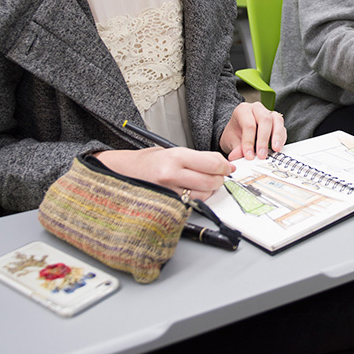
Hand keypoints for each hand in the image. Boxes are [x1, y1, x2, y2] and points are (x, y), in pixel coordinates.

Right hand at [94, 147, 234, 201]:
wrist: (124, 171)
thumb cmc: (149, 160)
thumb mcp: (173, 151)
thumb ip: (197, 158)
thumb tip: (220, 164)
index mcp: (176, 156)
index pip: (212, 163)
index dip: (224, 166)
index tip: (228, 167)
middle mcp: (173, 174)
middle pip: (211, 181)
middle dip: (220, 178)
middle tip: (219, 175)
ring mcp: (170, 191)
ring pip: (204, 194)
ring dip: (210, 190)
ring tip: (203, 182)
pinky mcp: (168, 203)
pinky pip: (191, 203)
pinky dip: (197, 197)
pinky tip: (193, 190)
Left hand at [219, 101, 286, 161]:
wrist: (239, 133)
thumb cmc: (235, 134)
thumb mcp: (232, 141)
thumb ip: (236, 148)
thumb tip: (236, 156)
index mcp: (243, 110)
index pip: (248, 124)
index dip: (249, 141)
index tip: (249, 156)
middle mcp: (257, 108)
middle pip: (264, 119)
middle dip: (264, 139)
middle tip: (262, 154)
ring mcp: (269, 113)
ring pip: (277, 120)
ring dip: (277, 136)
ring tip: (275, 149)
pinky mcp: (277, 122)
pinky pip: (282, 128)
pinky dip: (281, 139)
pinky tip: (278, 148)